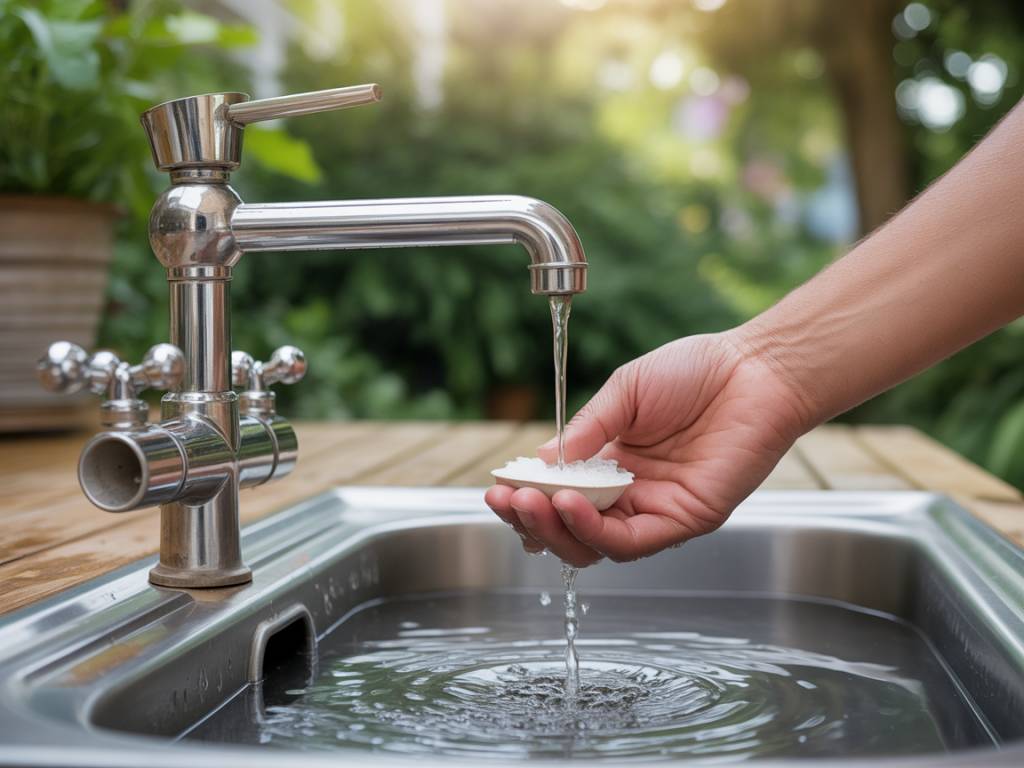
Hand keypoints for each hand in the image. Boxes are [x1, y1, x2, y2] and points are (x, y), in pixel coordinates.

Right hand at [485, 331, 812, 565]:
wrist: (752, 370)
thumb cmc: (695, 373)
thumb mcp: (625, 393)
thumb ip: (586, 430)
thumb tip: (540, 461)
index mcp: (611, 464)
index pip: (559, 495)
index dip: (526, 497)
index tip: (497, 485)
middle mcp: (630, 494)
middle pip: (570, 528)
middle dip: (531, 519)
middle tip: (506, 499)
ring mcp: (656, 510)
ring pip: (594, 545)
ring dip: (556, 529)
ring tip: (530, 503)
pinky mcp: (684, 520)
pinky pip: (631, 542)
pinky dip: (594, 531)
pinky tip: (568, 505)